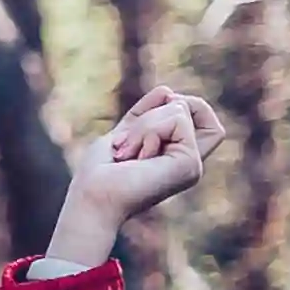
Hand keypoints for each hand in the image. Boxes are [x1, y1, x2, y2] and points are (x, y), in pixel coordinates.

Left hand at [39, 86, 216, 274]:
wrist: (92, 198)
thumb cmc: (99, 173)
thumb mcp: (124, 134)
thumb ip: (146, 116)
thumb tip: (167, 91)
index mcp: (177, 154)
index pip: (198, 115)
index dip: (180, 102)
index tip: (153, 111)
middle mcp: (190, 160)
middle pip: (198, 109)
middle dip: (160, 109)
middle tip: (131, 137)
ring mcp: (193, 163)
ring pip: (181, 110)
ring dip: (144, 124)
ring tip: (127, 152)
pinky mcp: (190, 163)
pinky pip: (177, 120)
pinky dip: (148, 129)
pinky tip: (134, 155)